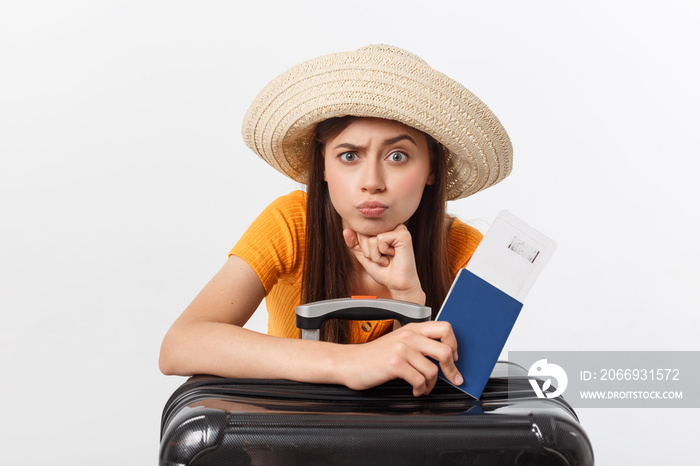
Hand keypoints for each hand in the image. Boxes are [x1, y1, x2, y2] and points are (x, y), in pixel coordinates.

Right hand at [336, 321, 461, 395]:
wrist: (349, 362)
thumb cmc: (374, 355)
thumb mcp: (398, 342)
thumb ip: (417, 343)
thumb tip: (443, 355)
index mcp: (412, 328)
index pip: (445, 328)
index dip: (454, 344)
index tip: (454, 357)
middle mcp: (409, 336)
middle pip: (445, 350)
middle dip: (451, 369)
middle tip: (452, 378)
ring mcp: (402, 349)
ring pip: (433, 370)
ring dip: (431, 384)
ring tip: (424, 387)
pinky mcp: (395, 364)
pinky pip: (419, 380)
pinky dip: (420, 389)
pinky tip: (415, 390)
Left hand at [343, 224, 423, 302]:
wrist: (397, 284)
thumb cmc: (383, 271)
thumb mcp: (364, 256)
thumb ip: (354, 243)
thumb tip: (346, 230)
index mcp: (383, 229)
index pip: (360, 230)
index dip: (362, 247)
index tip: (376, 255)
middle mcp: (390, 226)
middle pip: (364, 232)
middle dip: (368, 251)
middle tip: (382, 258)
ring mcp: (397, 228)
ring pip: (371, 238)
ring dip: (375, 254)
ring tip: (386, 258)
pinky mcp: (402, 234)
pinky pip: (380, 239)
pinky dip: (383, 252)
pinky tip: (393, 255)